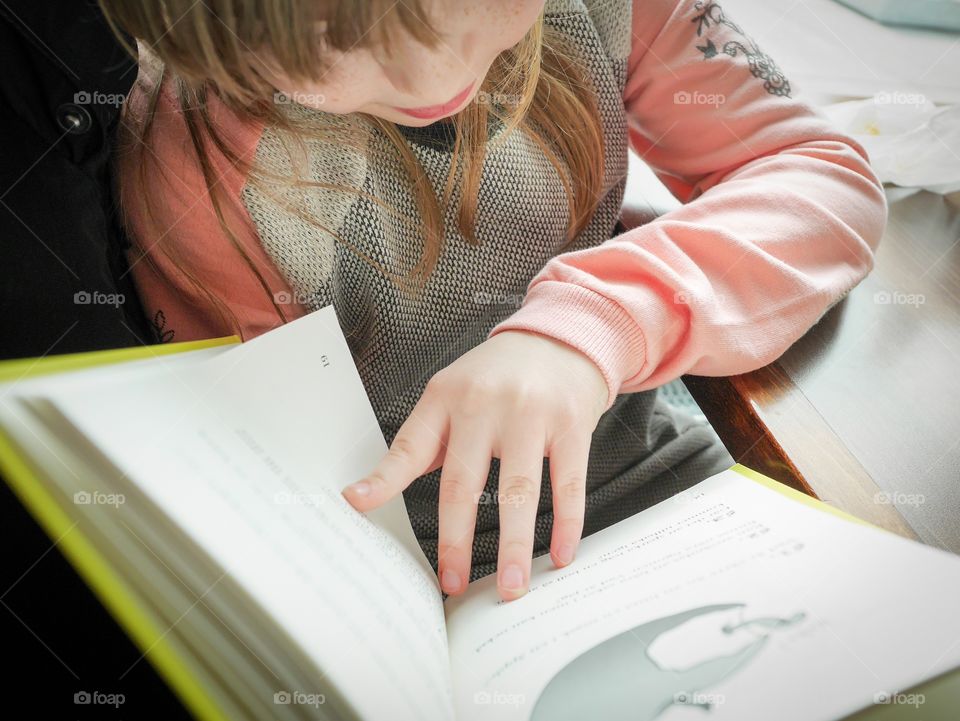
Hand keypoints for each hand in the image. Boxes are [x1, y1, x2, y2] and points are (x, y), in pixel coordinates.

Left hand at [342, 330, 608, 600]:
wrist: (560, 337)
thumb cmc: (499, 376)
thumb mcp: (453, 393)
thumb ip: (429, 440)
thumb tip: (381, 493)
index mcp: (445, 398)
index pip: (409, 446)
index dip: (382, 480)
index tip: (357, 506)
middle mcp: (483, 404)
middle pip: (463, 481)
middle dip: (455, 540)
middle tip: (453, 582)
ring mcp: (530, 413)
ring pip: (518, 489)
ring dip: (515, 545)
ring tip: (513, 587)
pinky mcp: (570, 423)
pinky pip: (567, 482)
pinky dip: (565, 522)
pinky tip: (560, 553)